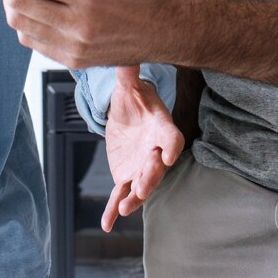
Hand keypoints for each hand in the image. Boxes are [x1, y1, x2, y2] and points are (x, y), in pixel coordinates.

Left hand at [100, 65, 184, 230]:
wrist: (127, 113)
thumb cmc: (133, 97)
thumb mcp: (129, 84)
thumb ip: (128, 73)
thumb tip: (124, 54)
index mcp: (161, 126)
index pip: (171, 137)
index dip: (171, 146)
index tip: (169, 155)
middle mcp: (155, 151)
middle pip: (157, 167)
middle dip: (151, 177)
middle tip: (143, 186)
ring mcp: (141, 167)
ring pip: (141, 185)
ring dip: (134, 197)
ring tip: (125, 207)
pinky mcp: (126, 177)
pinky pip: (120, 195)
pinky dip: (113, 210)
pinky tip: (105, 223)